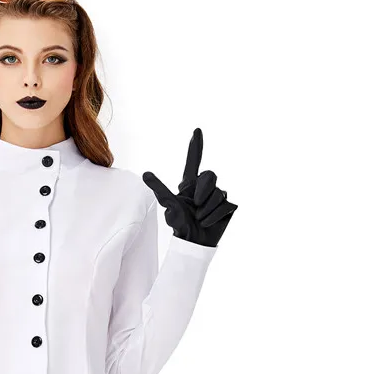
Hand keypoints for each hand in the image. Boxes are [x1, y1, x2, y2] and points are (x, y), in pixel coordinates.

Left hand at [142, 128, 236, 247]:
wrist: (193, 242)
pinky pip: (224, 206)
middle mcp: (205, 187)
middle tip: (195, 206)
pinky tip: (207, 223)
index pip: (193, 161)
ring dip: (206, 209)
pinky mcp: (228, 206)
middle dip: (202, 191)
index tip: (196, 130)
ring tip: (200, 218)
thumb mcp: (169, 205)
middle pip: (210, 175)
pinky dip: (213, 216)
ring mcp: (218, 195)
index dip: (195, 146)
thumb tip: (145, 174)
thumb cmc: (180, 224)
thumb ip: (159, 189)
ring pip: (217, 193)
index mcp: (190, 184)